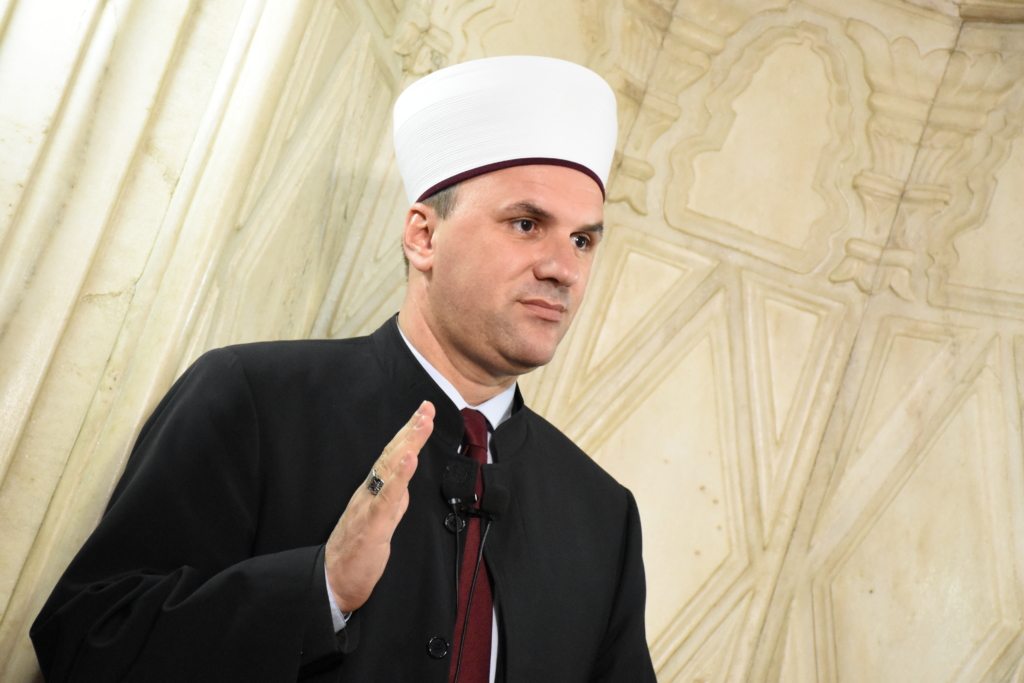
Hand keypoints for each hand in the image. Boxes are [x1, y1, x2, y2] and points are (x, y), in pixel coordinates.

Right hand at [325, 401, 434, 612]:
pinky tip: (409, 460)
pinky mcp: (372, 524)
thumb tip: (406, 485)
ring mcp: (369, 506)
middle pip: (391, 454)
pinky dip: (399, 476)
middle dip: (411, 429)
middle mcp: (369, 492)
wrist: (333, 582)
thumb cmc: (356, 554)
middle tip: (427, 407)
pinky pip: (386, 497)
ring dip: (408, 443)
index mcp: (372, 491)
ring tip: (422, 423)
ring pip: (389, 469)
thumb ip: (393, 502)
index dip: (407, 434)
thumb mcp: (382, 523)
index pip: (392, 456)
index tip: (423, 413)